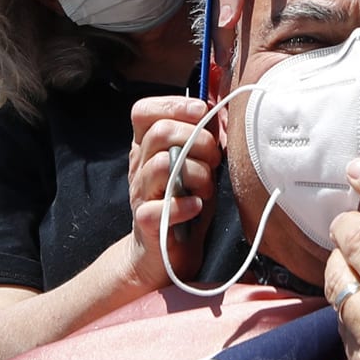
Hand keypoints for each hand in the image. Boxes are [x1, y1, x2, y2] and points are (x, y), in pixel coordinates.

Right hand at [124, 96, 220, 290]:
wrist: (166, 254)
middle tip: (215, 158)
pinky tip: (197, 206)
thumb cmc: (186, 203)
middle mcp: (139, 166)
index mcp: (147, 147)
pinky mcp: (146, 222)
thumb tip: (220, 109)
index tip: (201, 113)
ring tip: (208, 187)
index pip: (143, 111)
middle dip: (197, 140)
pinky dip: (185, 204)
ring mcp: (140, 194)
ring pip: (162, 164)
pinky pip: (160, 207)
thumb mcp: (198, 166)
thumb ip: (204, 138)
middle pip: (159, 133)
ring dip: (197, 172)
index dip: (173, 105)